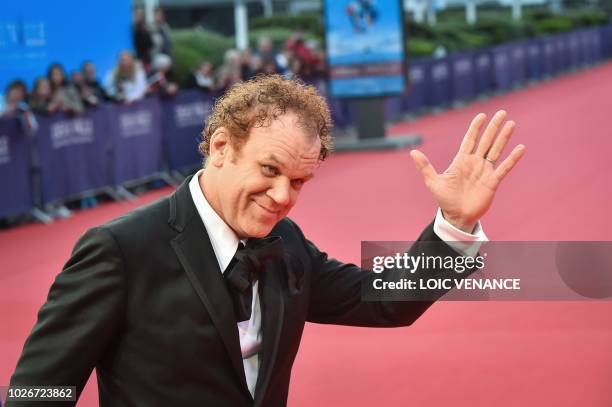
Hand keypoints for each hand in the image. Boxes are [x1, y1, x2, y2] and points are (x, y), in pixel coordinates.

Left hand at [410, 110, 524, 232]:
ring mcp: (485, 171)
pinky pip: (504, 168)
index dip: (475, 128)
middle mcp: (474, 163)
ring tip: (511, 123)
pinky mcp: (492, 182)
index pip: (470, 140)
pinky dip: (512, 158)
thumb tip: (413, 152)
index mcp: (461, 161)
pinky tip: (520, 148)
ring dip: (503, 138)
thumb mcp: (433, 182)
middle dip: (493, 127)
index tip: (481, 115)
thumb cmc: (445, 199)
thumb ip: (425, 167)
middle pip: (486, 141)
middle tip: (502, 113)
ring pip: (496, 150)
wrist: (456, 216)